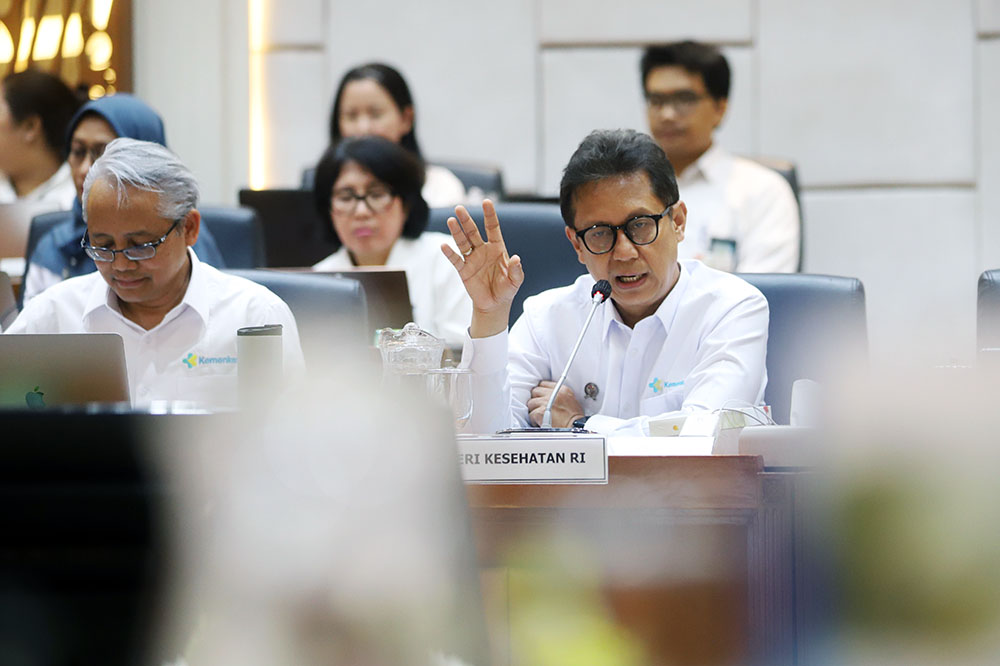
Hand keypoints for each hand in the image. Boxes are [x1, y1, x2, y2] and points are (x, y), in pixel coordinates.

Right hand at [441, 199, 523, 337]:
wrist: (494, 304)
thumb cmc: (506, 290)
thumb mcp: (515, 281)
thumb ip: (516, 270)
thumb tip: (516, 258)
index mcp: (497, 248)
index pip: (492, 228)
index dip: (490, 215)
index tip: (486, 202)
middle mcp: (483, 250)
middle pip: (473, 232)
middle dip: (466, 220)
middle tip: (459, 208)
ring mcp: (472, 259)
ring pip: (462, 242)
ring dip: (456, 232)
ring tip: (450, 220)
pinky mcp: (464, 270)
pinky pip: (455, 260)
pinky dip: (449, 253)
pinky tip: (444, 245)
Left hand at [527, 380, 583, 427]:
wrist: (576, 429)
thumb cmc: (574, 419)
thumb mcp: (571, 400)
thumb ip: (559, 395)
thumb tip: (547, 395)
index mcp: (562, 389)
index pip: (543, 384)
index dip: (541, 392)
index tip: (541, 397)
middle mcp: (554, 393)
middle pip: (535, 391)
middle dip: (536, 400)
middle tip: (539, 408)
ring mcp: (546, 402)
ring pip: (531, 403)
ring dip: (534, 410)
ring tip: (541, 416)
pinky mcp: (541, 412)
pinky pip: (531, 414)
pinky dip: (534, 420)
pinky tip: (540, 423)